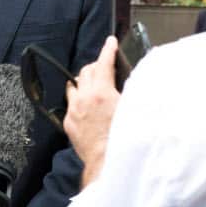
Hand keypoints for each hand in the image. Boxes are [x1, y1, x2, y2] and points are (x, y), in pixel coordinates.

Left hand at [65, 36, 120, 186]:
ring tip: (93, 85)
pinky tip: (87, 106)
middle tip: (105, 67)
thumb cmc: (124, 140)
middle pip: (85, 71)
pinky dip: (78, 100)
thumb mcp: (135, 110)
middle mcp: (83, 98)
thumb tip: (137, 80)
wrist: (107, 163)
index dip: (108, 50)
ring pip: (73, 86)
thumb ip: (134, 91)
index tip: (110, 42)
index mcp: (101, 92)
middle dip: (96, 66)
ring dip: (83, 82)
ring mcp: (73, 111)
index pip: (103, 63)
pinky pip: (70, 104)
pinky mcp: (68, 124)